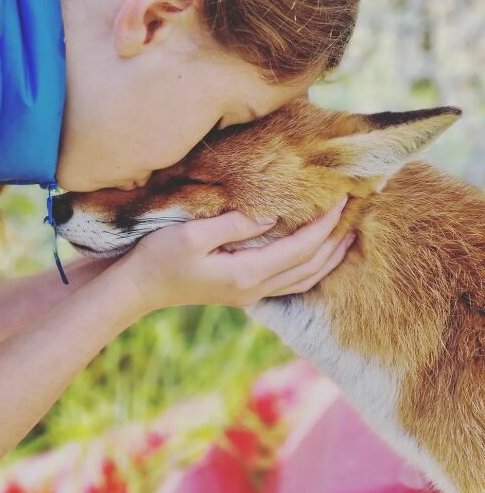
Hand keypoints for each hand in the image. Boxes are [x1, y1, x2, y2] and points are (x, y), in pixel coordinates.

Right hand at [116, 196, 354, 312]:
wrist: (138, 288)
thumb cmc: (159, 257)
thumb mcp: (193, 234)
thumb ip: (234, 224)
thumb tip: (270, 215)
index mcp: (246, 273)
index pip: (301, 248)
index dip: (325, 225)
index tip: (343, 198)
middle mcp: (254, 288)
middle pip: (310, 268)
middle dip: (336, 242)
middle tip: (355, 214)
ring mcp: (248, 294)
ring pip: (303, 281)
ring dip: (328, 259)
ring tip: (346, 238)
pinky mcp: (240, 292)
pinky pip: (288, 284)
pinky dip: (309, 269)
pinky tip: (313, 258)